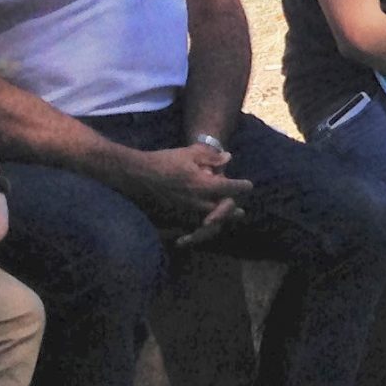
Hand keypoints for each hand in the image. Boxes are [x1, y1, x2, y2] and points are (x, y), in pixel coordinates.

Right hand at [122, 142, 255, 239]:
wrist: (137, 174)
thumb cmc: (164, 161)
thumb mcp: (190, 153)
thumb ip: (211, 157)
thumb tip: (228, 158)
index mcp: (203, 184)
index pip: (230, 188)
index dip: (241, 186)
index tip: (248, 186)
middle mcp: (197, 201)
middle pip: (223, 210)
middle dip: (232, 210)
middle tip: (240, 212)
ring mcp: (185, 211)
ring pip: (209, 223)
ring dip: (220, 222)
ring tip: (224, 225)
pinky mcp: (174, 216)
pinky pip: (192, 228)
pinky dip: (200, 232)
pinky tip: (203, 229)